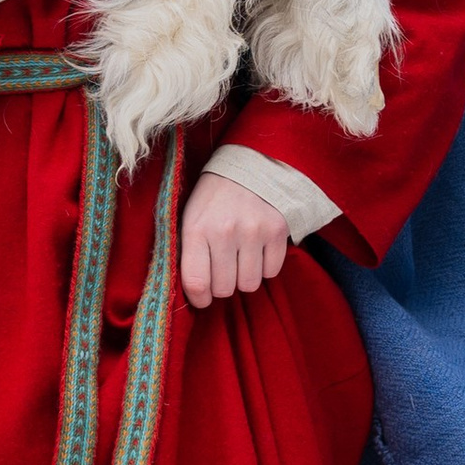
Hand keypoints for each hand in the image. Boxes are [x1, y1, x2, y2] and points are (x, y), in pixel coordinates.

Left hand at [181, 169, 291, 312]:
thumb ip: (187, 252)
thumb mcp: (190, 217)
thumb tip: (192, 291)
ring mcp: (254, 231)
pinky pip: (271, 272)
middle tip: (223, 270)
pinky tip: (257, 251)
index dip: (199, 299)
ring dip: (244, 277)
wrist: (249, 165)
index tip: (202, 299)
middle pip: (224, 288)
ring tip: (240, 259)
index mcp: (197, 228)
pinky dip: (264, 267)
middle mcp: (225, 231)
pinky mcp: (277, 231)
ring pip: (249, 284)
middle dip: (222, 285)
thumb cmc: (214, 197)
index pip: (196, 282)